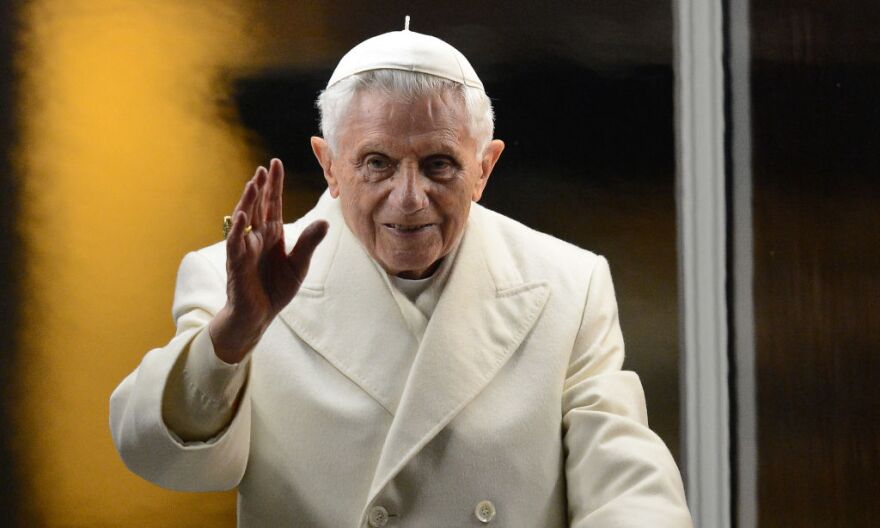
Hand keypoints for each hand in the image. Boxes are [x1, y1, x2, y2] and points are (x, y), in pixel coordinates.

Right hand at [209, 159, 327, 363]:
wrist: (258, 316)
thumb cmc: (275, 289)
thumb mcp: (299, 265)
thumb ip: (309, 243)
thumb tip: (325, 222)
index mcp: (271, 235)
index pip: (272, 204)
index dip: (274, 184)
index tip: (276, 163)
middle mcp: (256, 238)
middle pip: (258, 206)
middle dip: (261, 187)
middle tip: (265, 167)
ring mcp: (245, 249)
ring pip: (244, 220)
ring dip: (247, 201)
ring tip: (253, 183)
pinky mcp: (237, 264)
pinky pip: (236, 244)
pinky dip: (238, 229)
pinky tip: (241, 215)